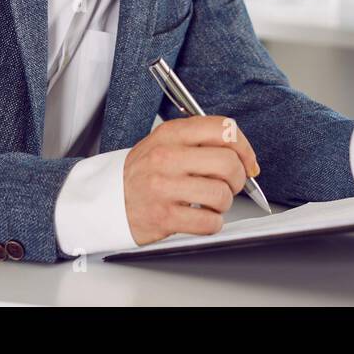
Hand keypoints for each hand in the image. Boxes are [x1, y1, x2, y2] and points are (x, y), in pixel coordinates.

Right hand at [122, 115, 259, 244]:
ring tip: (210, 203)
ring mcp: (163, 187)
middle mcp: (167, 157)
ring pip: (221, 194)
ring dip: (224, 203)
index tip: (248, 162)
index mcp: (171, 134)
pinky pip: (208, 222)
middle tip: (230, 185)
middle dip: (239, 179)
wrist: (105, 199)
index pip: (223, 129)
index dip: (245, 148)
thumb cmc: (141, 172)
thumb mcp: (165, 143)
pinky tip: (201, 218)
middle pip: (228, 163)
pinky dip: (212, 223)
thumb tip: (244, 156)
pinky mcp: (163, 217)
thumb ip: (200, 142)